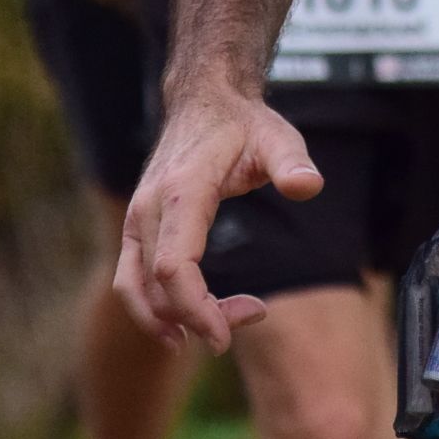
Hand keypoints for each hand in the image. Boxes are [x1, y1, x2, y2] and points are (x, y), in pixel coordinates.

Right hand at [114, 93, 323, 350]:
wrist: (204, 101)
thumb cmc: (244, 125)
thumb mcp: (278, 138)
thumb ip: (293, 163)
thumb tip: (308, 186)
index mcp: (182, 191)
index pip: (174, 267)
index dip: (196, 309)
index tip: (224, 337)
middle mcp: (148, 208)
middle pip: (159, 286)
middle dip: (201, 316)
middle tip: (253, 313)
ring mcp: (136, 218)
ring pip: (136, 288)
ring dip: (171, 320)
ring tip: (219, 331)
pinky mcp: (135, 227)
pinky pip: (130, 279)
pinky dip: (150, 309)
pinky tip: (181, 329)